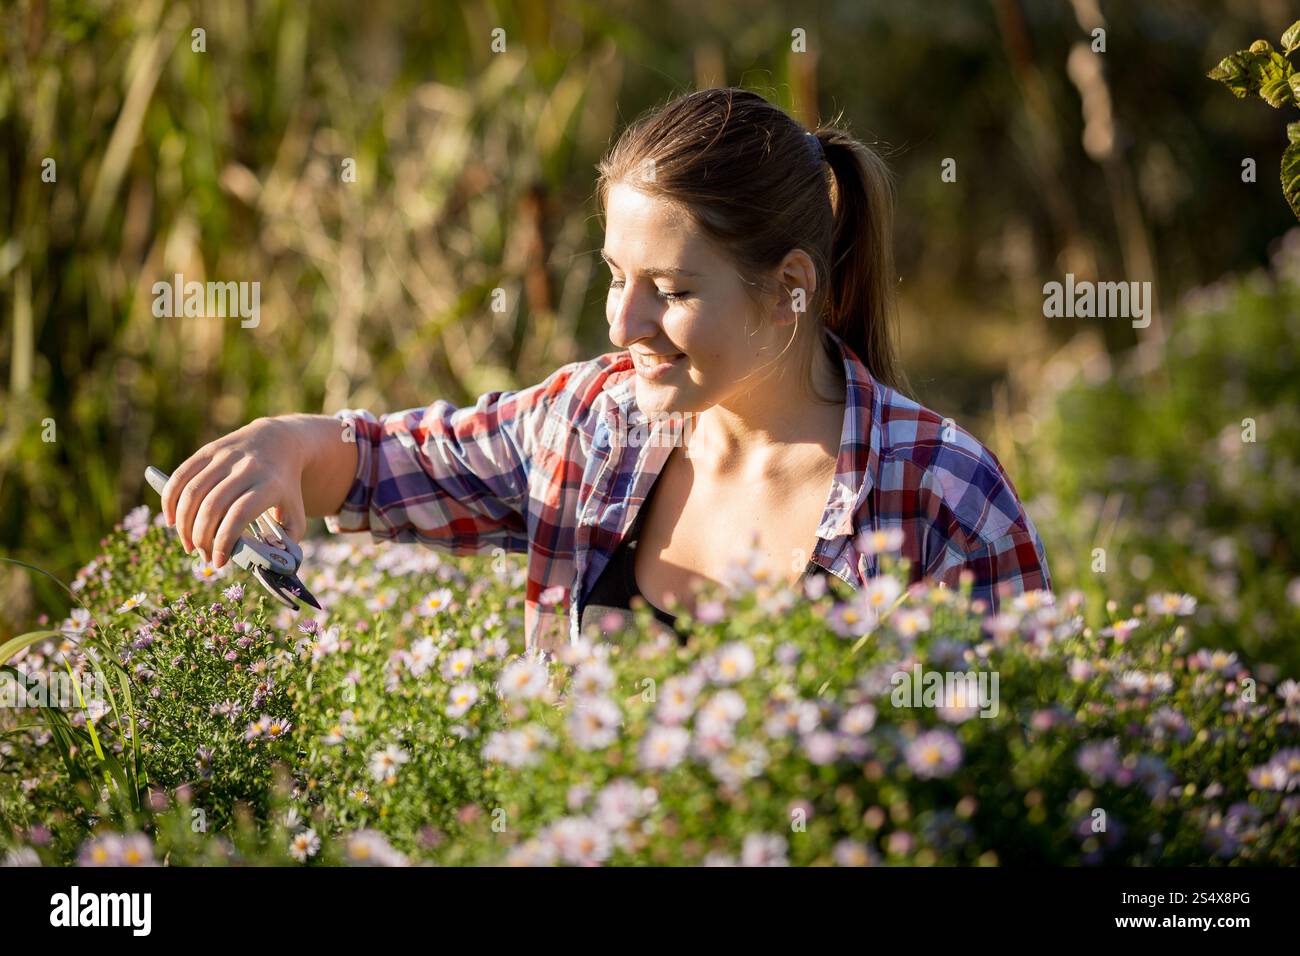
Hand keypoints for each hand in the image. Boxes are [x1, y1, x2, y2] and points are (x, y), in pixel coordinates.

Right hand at [162, 417, 309, 567]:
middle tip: (203, 555)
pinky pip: (180, 477)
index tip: (220, 562)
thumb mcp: (296, 514)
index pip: (240, 514)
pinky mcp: (206, 451)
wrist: (277, 443)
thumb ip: (286, 543)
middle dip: (202, 537)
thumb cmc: (284, 489)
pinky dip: (170, 502)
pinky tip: (172, 522)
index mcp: (270, 484)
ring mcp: (224, 457)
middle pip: (212, 506)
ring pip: (192, 493)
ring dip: (184, 524)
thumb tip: (265, 567)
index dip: (225, 540)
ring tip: (188, 544)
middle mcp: (246, 468)